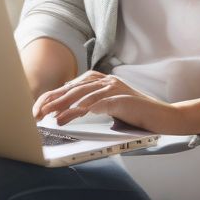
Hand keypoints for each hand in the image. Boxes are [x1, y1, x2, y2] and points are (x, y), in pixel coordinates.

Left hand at [32, 70, 193, 133]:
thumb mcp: (107, 109)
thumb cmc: (134, 116)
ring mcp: (115, 88)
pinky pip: (100, 102)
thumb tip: (60, 115)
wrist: (163, 118)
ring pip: (83, 95)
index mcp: (100, 81)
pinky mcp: (124, 99)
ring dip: (65, 106)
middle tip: (35, 114)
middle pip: (72, 89)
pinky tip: (73, 115)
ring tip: (50, 117)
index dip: (51, 98)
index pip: (70, 87)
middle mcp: (106, 80)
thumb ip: (89, 107)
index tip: (35, 110)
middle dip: (52, 102)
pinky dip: (85, 108)